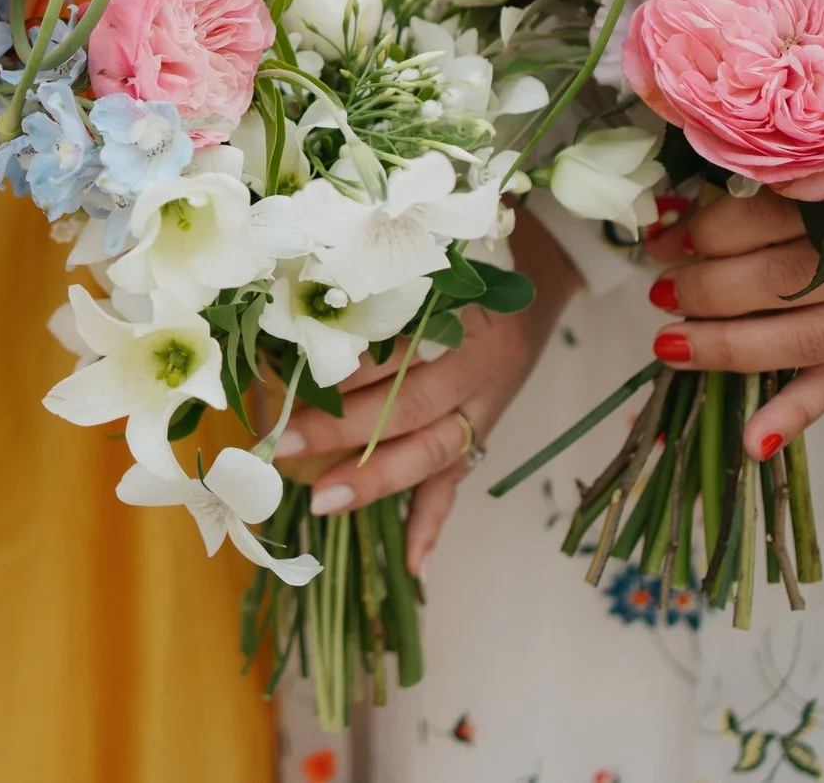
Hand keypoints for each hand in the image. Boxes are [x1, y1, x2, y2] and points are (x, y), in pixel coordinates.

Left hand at [274, 222, 578, 572]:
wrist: (541, 268)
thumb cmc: (461, 259)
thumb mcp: (424, 262)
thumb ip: (374, 290)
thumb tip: (283, 314)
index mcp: (455, 311)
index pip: (390, 346)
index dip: (339, 367)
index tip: (282, 381)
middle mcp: (474, 361)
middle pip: (405, 403)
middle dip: (341, 429)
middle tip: (283, 446)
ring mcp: (485, 402)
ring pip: (430, 448)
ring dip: (376, 479)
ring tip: (323, 502)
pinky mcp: (487, 429)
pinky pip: (459, 481)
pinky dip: (433, 522)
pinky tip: (412, 563)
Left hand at [645, 167, 823, 456]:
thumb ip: (789, 189)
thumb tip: (688, 208)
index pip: (771, 217)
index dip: (707, 227)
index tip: (665, 232)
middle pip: (777, 280)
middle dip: (703, 286)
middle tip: (659, 284)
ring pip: (797, 339)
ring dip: (723, 345)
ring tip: (670, 342)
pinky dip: (791, 416)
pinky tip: (750, 442)